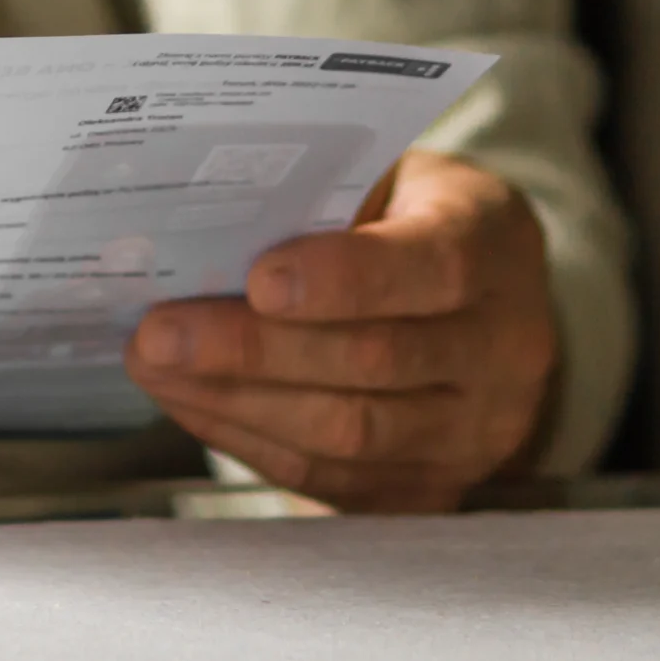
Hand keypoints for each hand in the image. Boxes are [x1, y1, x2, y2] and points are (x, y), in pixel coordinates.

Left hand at [124, 151, 554, 512]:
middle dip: (252, 351)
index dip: (344, 278)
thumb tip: (196, 224)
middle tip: (157, 333)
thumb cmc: (405, 216)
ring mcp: (477, 431)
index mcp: (495, 243)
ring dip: (236, 403)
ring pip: (351, 435)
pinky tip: (190, 402)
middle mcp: (504, 347)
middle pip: (375, 361)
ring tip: (155, 368)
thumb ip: (317, 194)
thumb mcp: (387, 174)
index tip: (258, 280)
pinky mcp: (433, 487)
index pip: (431, 265)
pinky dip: (248, 440)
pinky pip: (333, 480)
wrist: (481, 298)